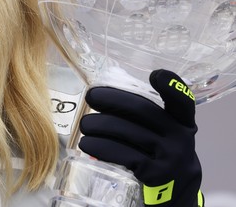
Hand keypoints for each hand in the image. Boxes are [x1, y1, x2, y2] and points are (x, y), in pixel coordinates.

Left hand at [78, 69, 203, 205]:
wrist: (175, 192)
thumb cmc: (159, 153)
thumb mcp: (164, 133)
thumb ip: (146, 115)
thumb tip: (103, 93)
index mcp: (183, 122)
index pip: (182, 100)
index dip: (172, 85)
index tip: (156, 75)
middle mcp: (180, 137)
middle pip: (140, 109)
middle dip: (110, 99)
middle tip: (90, 97)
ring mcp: (170, 157)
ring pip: (124, 131)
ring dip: (97, 125)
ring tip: (85, 125)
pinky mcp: (154, 174)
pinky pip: (120, 153)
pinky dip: (98, 146)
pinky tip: (87, 144)